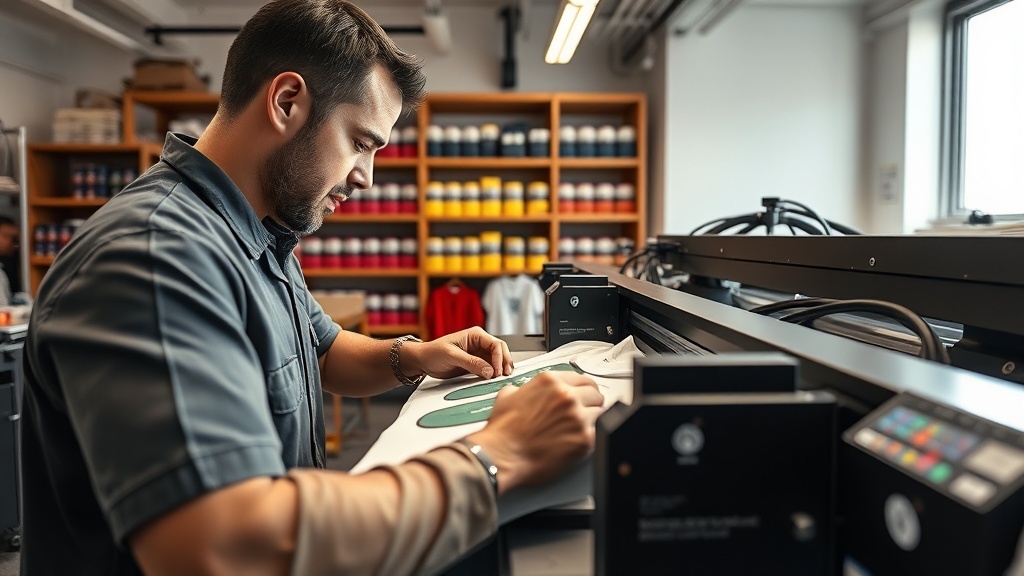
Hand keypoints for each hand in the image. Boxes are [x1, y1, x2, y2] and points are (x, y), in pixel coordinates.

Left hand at [408, 327, 512, 379]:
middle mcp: (479, 343)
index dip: (499, 358)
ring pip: (497, 360)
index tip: (497, 371)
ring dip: (501, 369)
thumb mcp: (452, 356)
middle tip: (505, 375)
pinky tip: (494, 379)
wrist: (423, 360)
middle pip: (500, 351)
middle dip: (505, 362)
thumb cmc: (433, 352)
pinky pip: (489, 368)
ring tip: (502, 378)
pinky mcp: (475, 364)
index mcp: (475, 335)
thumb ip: (471, 362)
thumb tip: (489, 370)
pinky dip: (493, 374)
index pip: (495, 344)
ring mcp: (478, 354)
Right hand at [467, 371, 603, 494]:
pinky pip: (600, 432)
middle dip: (591, 403)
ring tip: (581, 429)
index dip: (584, 389)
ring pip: (602, 412)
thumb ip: (524, 389)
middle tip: (585, 412)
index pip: (581, 379)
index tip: (585, 395)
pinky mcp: (585, 439)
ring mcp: (578, 416)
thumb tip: (526, 390)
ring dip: (594, 419)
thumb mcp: (508, 396)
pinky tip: (581, 440)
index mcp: (550, 381)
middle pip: (595, 393)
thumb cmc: (502, 432)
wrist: (501, 456)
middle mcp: (566, 395)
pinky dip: (593, 436)